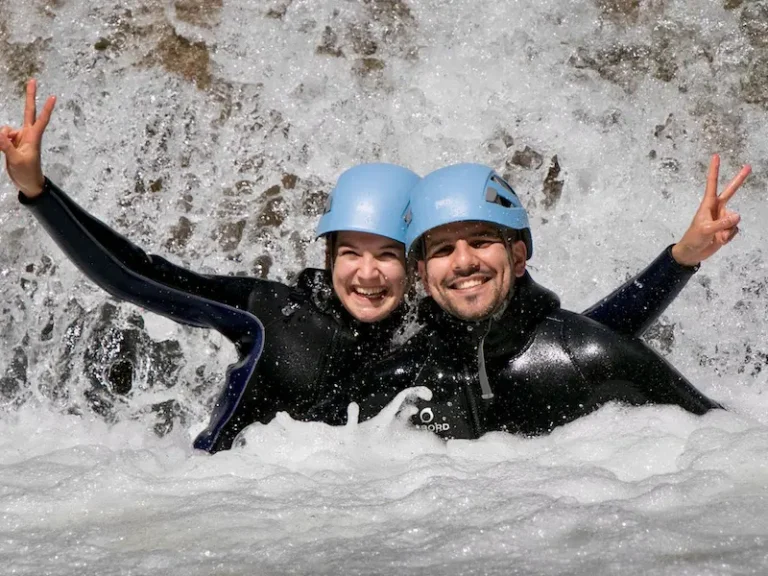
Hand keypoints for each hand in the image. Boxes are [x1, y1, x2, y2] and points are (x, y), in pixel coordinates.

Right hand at [0, 78, 55, 197]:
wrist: (27, 183)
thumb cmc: (27, 173)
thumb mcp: (16, 160)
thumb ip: (6, 146)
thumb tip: (0, 133)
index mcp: (33, 137)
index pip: (41, 119)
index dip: (46, 108)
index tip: (53, 96)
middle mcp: (27, 134)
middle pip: (28, 112)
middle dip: (30, 97)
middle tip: (32, 80)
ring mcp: (19, 138)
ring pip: (5, 129)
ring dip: (2, 137)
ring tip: (7, 152)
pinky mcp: (12, 143)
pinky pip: (2, 136)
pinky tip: (2, 150)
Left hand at [671, 154, 750, 266]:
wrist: (693, 253)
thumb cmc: (694, 238)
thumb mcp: (706, 230)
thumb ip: (722, 223)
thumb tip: (737, 216)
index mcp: (708, 204)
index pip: (712, 184)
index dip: (714, 170)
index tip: (715, 156)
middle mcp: (717, 208)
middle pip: (731, 192)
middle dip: (739, 180)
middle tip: (748, 166)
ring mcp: (722, 218)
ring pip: (734, 220)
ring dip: (727, 230)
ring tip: (716, 237)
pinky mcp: (726, 228)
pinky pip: (734, 230)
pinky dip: (729, 237)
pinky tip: (720, 240)